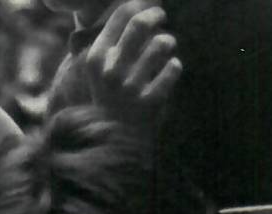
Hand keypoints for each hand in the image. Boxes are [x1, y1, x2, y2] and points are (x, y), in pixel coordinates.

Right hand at [76, 3, 181, 126]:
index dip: (141, 5)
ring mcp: (130, 89)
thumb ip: (113, 41)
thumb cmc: (112, 97)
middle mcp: (111, 72)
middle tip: (162, 18)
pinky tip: (170, 70)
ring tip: (167, 48)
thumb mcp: (101, 70)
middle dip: (156, 16)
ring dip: (168, 42)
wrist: (116, 141)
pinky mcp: (150, 103)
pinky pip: (173, 69)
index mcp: (97, 59)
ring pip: (161, 44)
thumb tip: (139, 6)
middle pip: (140, 24)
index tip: (150, 9)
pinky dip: (175, 67)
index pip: (121, 15)